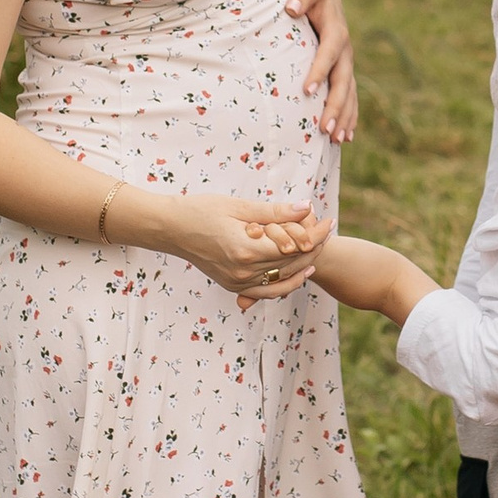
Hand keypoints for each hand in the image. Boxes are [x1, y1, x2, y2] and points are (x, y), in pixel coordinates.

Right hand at [157, 195, 331, 299]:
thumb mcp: (239, 207)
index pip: (292, 246)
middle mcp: (243, 272)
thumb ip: (275, 211)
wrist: (170, 229)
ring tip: (318, 248)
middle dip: (313, 246)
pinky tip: (299, 271)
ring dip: (303, 265)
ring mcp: (237, 282)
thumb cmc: (201, 210)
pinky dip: (285, 283)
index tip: (327, 220)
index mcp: (246, 250)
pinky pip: (266, 291)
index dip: (314, 233)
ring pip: (282, 279)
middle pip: (290, 263)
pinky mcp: (232, 285)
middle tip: (327, 229)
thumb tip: (306, 208)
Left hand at [278, 0, 358, 141]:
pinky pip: (350, 95)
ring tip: (336, 140)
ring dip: (344, 116)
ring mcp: (346, 60)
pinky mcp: (344, 70)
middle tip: (324, 129)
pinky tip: (346, 137)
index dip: (320, 69)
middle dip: (335, 105)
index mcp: (335, 28)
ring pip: (349, 91)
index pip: (328, 51)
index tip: (307, 90)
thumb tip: (291, 7)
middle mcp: (344, 47)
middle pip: (343, 79)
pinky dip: (350, 116)